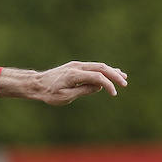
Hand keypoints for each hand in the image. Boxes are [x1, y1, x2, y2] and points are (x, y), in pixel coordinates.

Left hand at [4, 62, 127, 104]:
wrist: (36, 84)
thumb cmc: (49, 93)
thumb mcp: (65, 97)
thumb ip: (83, 90)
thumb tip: (99, 86)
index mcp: (74, 75)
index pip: (97, 77)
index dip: (108, 84)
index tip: (114, 94)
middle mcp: (77, 66)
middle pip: (101, 68)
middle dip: (114, 75)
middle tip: (124, 84)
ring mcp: (76, 65)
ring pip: (98, 66)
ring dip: (111, 71)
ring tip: (123, 77)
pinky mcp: (76, 66)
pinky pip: (93, 67)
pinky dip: (103, 71)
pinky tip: (112, 73)